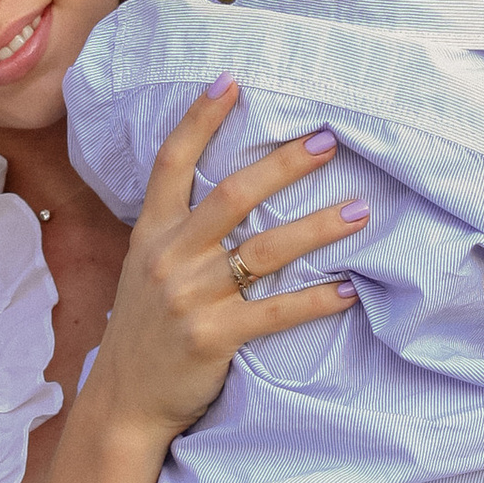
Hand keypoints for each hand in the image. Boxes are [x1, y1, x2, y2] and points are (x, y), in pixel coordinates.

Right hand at [86, 84, 363, 442]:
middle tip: (327, 141)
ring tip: (359, 212)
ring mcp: (190, 298)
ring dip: (316, 228)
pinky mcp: (213, 337)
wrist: (124, 401)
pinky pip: (275, 313)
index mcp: (150, 233)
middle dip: (283, 166)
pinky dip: (315, 300)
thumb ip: (178, 231)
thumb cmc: (145, 330)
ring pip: (263, 250)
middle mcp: (169, 257)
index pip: (172, 162)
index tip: (232, 81)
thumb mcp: (145, 269)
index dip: (200, 119)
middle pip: (231, 196)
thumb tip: (231, 193)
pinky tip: (348, 288)